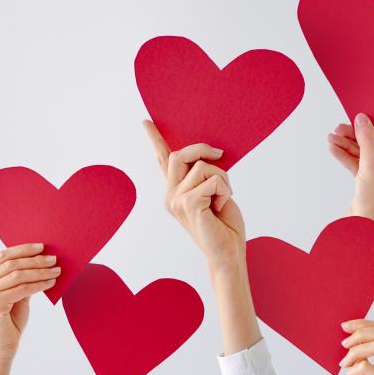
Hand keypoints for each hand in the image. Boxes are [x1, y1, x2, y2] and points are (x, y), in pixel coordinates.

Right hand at [0, 243, 59, 361]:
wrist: (1, 350)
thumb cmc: (8, 322)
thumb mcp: (14, 295)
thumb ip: (20, 278)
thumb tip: (39, 259)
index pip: (1, 257)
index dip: (22, 250)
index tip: (41, 246)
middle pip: (10, 263)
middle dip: (34, 259)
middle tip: (53, 258)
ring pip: (17, 274)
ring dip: (40, 271)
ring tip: (56, 270)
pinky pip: (22, 288)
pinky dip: (39, 284)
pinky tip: (50, 283)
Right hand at [143, 121, 243, 269]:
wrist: (227, 252)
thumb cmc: (224, 224)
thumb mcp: (214, 192)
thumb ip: (205, 175)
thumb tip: (210, 155)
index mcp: (175, 191)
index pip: (162, 160)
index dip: (155, 139)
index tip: (146, 122)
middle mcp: (170, 195)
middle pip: (179, 155)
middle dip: (202, 149)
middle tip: (220, 154)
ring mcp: (176, 200)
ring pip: (203, 167)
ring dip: (223, 179)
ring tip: (222, 199)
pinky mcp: (188, 204)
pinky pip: (213, 180)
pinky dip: (225, 190)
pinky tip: (221, 206)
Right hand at [328, 113, 373, 232]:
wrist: (366, 228)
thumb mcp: (370, 166)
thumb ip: (366, 141)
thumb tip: (361, 119)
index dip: (369, 127)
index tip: (354, 117)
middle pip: (372, 145)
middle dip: (354, 137)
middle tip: (338, 128)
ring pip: (362, 154)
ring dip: (346, 146)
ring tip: (331, 138)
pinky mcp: (368, 181)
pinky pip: (356, 164)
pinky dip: (345, 157)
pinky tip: (333, 148)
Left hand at [341, 319, 373, 374]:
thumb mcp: (362, 364)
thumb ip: (363, 347)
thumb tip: (351, 327)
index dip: (364, 324)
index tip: (345, 326)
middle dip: (360, 333)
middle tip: (343, 344)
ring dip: (353, 353)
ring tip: (343, 365)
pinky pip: (366, 366)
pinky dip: (351, 371)